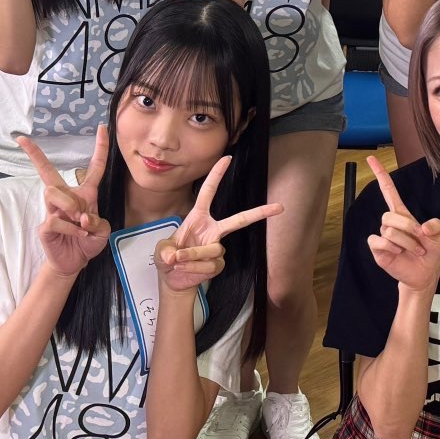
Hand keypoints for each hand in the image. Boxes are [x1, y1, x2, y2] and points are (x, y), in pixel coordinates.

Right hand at [18, 128, 112, 279]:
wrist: (75, 262)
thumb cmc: (88, 241)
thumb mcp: (102, 231)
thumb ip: (97, 221)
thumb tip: (81, 217)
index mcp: (84, 194)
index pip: (94, 167)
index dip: (100, 148)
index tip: (103, 127)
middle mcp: (65, 198)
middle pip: (48, 172)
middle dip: (35, 155)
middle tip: (24, 141)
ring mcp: (52, 210)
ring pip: (52, 192)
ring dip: (70, 206)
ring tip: (79, 222)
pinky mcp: (45, 225)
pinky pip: (55, 219)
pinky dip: (71, 229)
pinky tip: (78, 234)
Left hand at [154, 154, 283, 293]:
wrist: (173, 280)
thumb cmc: (167, 258)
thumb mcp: (161, 251)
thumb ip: (166, 251)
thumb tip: (176, 255)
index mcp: (198, 218)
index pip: (208, 192)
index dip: (217, 175)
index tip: (227, 158)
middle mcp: (212, 230)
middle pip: (238, 220)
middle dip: (259, 213)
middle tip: (279, 207)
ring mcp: (217, 247)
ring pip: (213, 249)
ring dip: (193, 257)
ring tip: (179, 262)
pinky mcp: (219, 263)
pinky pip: (212, 265)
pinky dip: (195, 269)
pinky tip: (187, 270)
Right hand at [365, 156, 439, 293]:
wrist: (425, 277)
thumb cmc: (430, 255)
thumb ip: (436, 226)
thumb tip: (424, 227)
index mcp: (403, 215)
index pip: (389, 191)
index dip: (381, 175)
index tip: (371, 158)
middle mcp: (391, 223)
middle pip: (390, 214)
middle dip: (408, 228)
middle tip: (420, 242)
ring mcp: (383, 236)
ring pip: (388, 230)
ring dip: (406, 243)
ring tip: (414, 251)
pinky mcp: (378, 249)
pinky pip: (379, 241)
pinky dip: (392, 248)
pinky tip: (399, 254)